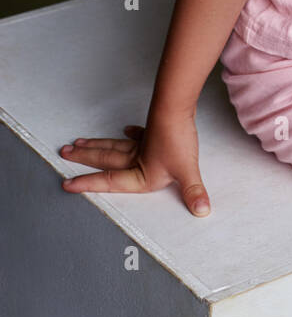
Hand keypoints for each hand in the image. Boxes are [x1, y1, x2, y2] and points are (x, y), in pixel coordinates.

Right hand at [58, 114, 210, 216]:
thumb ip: (193, 191)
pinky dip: (131, 133)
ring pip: (114, 145)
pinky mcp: (153, 129)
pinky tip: (126, 129)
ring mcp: (143, 142)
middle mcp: (137, 158)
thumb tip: (202, 210)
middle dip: (83, 158)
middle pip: (104, 158)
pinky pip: (137, 133)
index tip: (68, 184)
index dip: (88, 184)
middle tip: (64, 153)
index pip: (110, 181)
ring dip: (96, 145)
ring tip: (78, 143)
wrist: (177, 107)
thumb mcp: (186, 169)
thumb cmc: (178, 138)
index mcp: (140, 172)